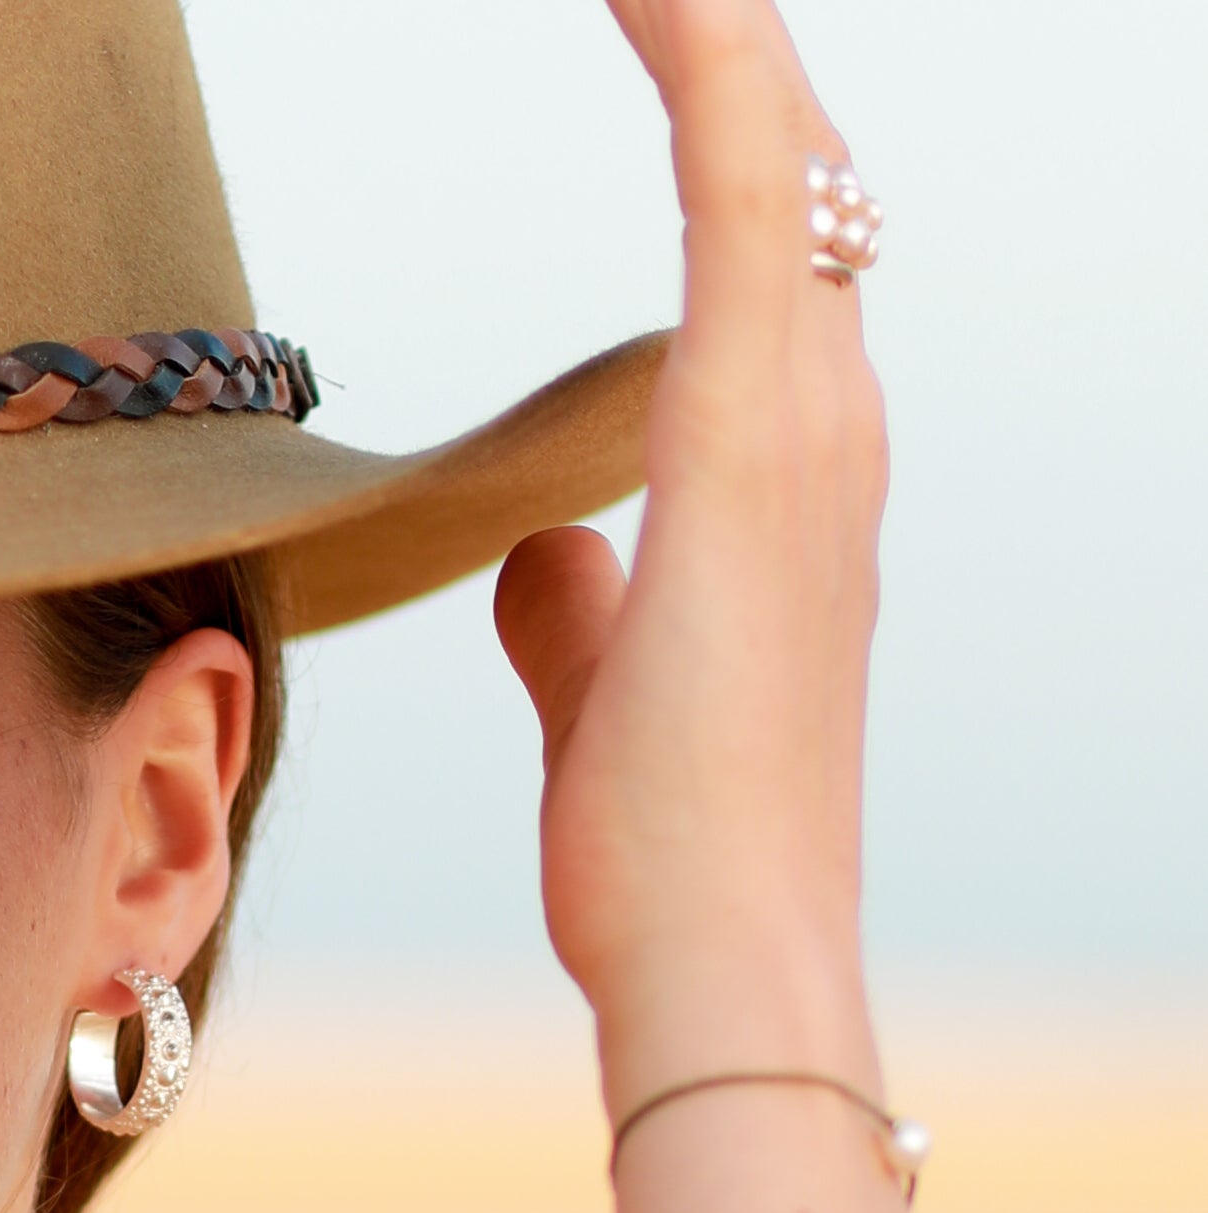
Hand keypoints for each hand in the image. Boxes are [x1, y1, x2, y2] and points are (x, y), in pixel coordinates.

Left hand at [495, 0, 888, 1043]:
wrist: (724, 959)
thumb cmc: (670, 849)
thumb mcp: (601, 697)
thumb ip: (577, 612)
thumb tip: (547, 548)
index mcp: (785, 484)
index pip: (770, 257)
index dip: (725, 131)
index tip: (658, 23)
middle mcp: (825, 432)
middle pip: (794, 179)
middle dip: (729, 48)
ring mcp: (807, 433)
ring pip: (781, 161)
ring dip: (721, 32)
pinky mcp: (755, 446)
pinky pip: (743, 199)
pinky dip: (708, 71)